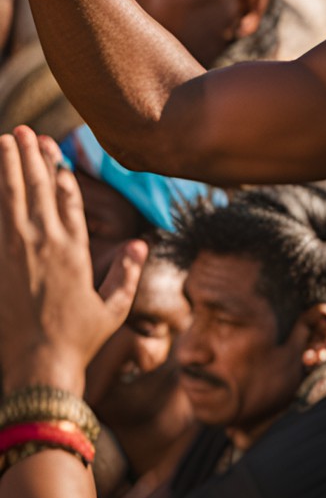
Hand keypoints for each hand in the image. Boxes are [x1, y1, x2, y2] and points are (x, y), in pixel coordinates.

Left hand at [0, 127, 145, 394]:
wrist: (38, 366)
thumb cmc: (78, 341)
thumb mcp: (113, 309)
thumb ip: (126, 274)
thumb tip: (140, 245)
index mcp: (74, 251)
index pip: (67, 198)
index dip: (58, 170)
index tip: (52, 148)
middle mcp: (44, 244)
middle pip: (35, 188)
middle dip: (30, 156)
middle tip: (24, 131)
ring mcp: (15, 252)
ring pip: (10, 197)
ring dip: (7, 166)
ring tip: (4, 141)